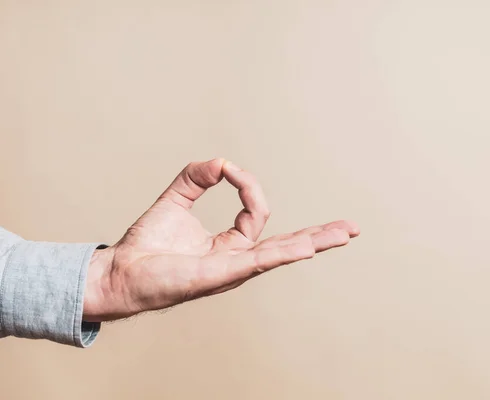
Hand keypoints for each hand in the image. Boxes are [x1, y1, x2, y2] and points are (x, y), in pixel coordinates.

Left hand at [83, 159, 359, 321]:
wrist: (121, 270)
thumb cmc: (146, 243)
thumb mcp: (176, 199)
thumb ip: (197, 176)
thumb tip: (221, 161)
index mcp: (231, 244)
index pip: (256, 212)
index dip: (247, 185)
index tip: (225, 168)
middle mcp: (239, 258)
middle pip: (289, 243)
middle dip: (321, 234)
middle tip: (351, 228)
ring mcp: (235, 268)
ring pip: (284, 252)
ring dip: (317, 241)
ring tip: (346, 234)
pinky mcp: (224, 274)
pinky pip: (260, 260)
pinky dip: (285, 252)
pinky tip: (309, 247)